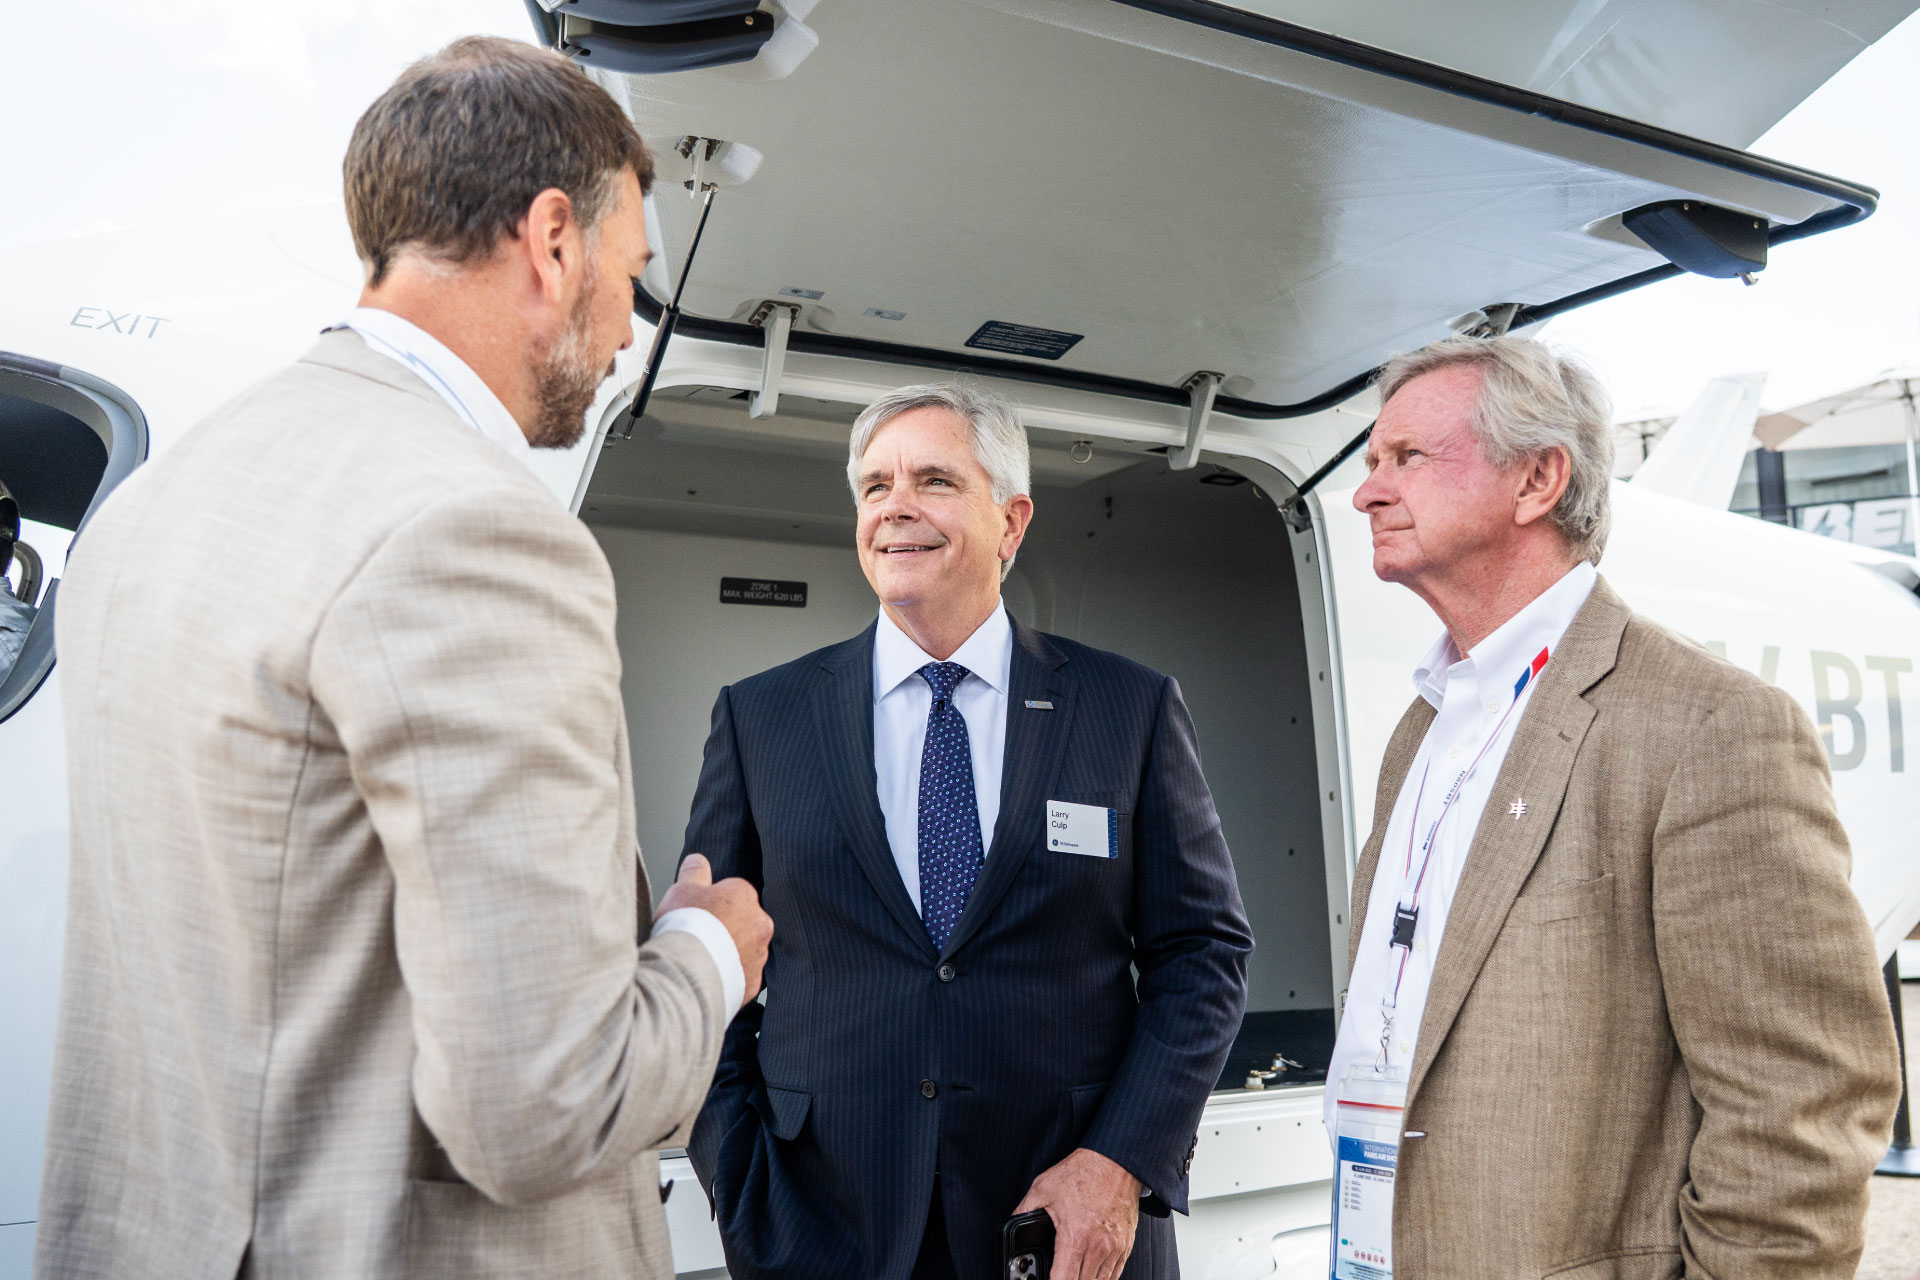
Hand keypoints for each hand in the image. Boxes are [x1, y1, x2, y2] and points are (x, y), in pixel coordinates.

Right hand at [657, 853, 771, 1006]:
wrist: (687, 973)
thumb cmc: (685, 927)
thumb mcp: (682, 889)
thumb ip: (694, 872)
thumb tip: (698, 860)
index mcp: (745, 895)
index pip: (731, 894)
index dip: (710, 904)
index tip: (695, 915)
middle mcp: (760, 924)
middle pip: (742, 922)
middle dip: (725, 928)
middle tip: (698, 938)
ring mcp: (759, 955)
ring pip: (744, 950)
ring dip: (729, 953)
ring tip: (701, 960)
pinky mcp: (753, 983)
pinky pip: (741, 977)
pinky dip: (729, 977)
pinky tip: (709, 977)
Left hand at [1014, 1147, 1139, 1279]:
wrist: (1115, 1162)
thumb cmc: (1082, 1173)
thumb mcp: (1043, 1188)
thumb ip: (1023, 1209)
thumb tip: (1013, 1221)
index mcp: (1075, 1237)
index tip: (1047, 1279)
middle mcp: (1097, 1247)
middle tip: (1056, 1273)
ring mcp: (1114, 1248)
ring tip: (1071, 1272)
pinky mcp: (1125, 1246)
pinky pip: (1114, 1275)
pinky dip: (1101, 1279)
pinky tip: (1089, 1273)